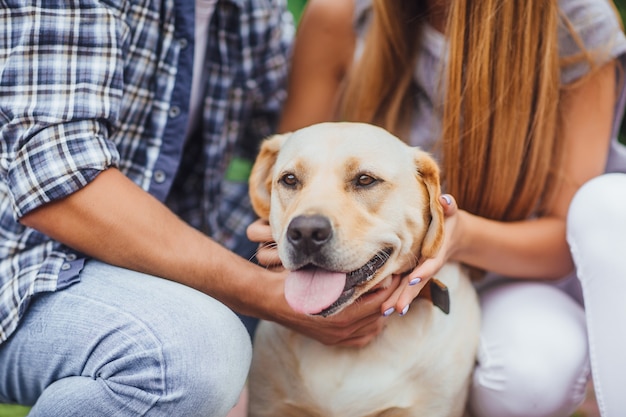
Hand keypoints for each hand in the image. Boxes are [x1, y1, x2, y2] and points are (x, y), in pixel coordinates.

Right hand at [248, 219, 402, 346]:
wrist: (270, 299)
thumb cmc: (297, 281)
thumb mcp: (324, 273)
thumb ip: (350, 275)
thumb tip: (378, 270)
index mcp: (343, 315)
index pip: (380, 301)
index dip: (392, 286)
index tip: (398, 272)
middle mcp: (342, 331)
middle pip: (380, 314)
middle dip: (389, 296)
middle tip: (395, 279)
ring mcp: (337, 337)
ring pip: (373, 326)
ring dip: (380, 309)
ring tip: (384, 292)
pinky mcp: (332, 339)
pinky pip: (361, 336)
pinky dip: (370, 323)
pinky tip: (370, 310)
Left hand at [381, 194, 460, 315]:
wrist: (455, 234)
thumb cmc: (448, 219)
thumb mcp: (451, 211)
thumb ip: (449, 205)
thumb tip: (445, 200)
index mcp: (437, 251)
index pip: (431, 263)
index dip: (423, 272)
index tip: (412, 279)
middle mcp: (429, 264)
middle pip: (418, 282)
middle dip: (408, 295)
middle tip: (397, 308)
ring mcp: (421, 271)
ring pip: (409, 288)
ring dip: (399, 300)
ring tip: (386, 312)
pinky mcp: (412, 272)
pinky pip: (403, 286)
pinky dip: (395, 296)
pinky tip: (383, 307)